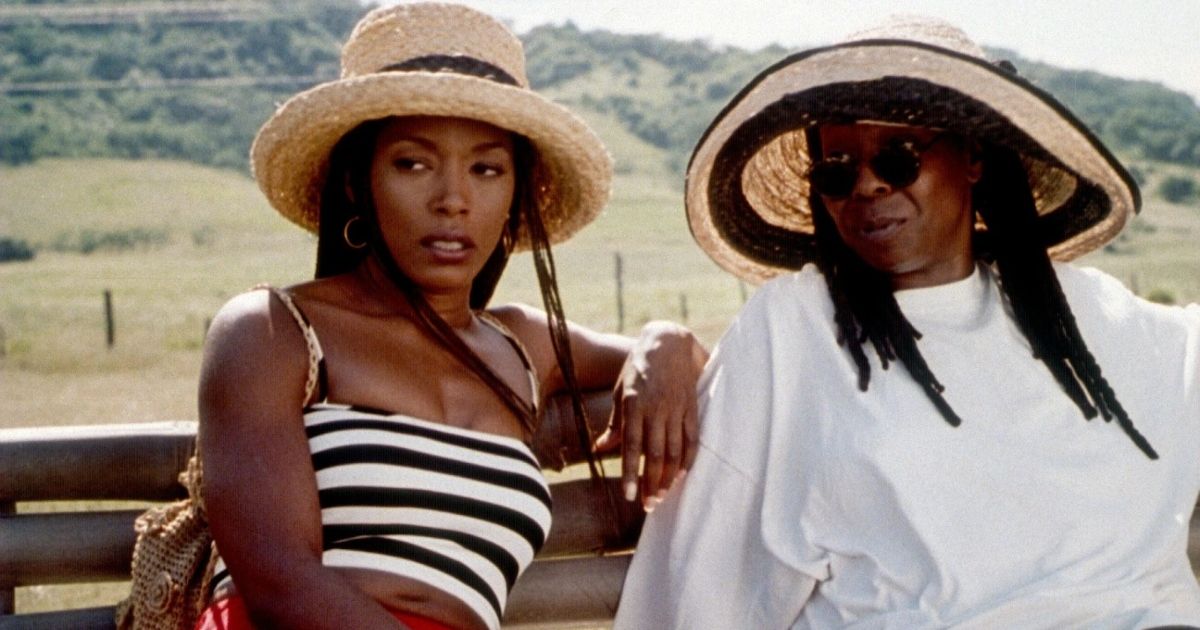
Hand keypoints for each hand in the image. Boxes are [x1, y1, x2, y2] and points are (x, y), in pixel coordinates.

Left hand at [594, 321, 708, 510]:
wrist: (668, 343)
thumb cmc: (639, 368)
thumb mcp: (620, 391)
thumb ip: (614, 423)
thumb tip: (601, 448)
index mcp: (634, 404)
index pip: (632, 446)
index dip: (631, 473)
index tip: (630, 496)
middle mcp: (656, 409)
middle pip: (655, 454)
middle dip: (652, 482)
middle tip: (649, 505)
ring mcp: (676, 409)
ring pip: (674, 450)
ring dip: (669, 477)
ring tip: (663, 496)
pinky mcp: (692, 408)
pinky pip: (692, 439)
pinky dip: (688, 459)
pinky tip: (682, 475)